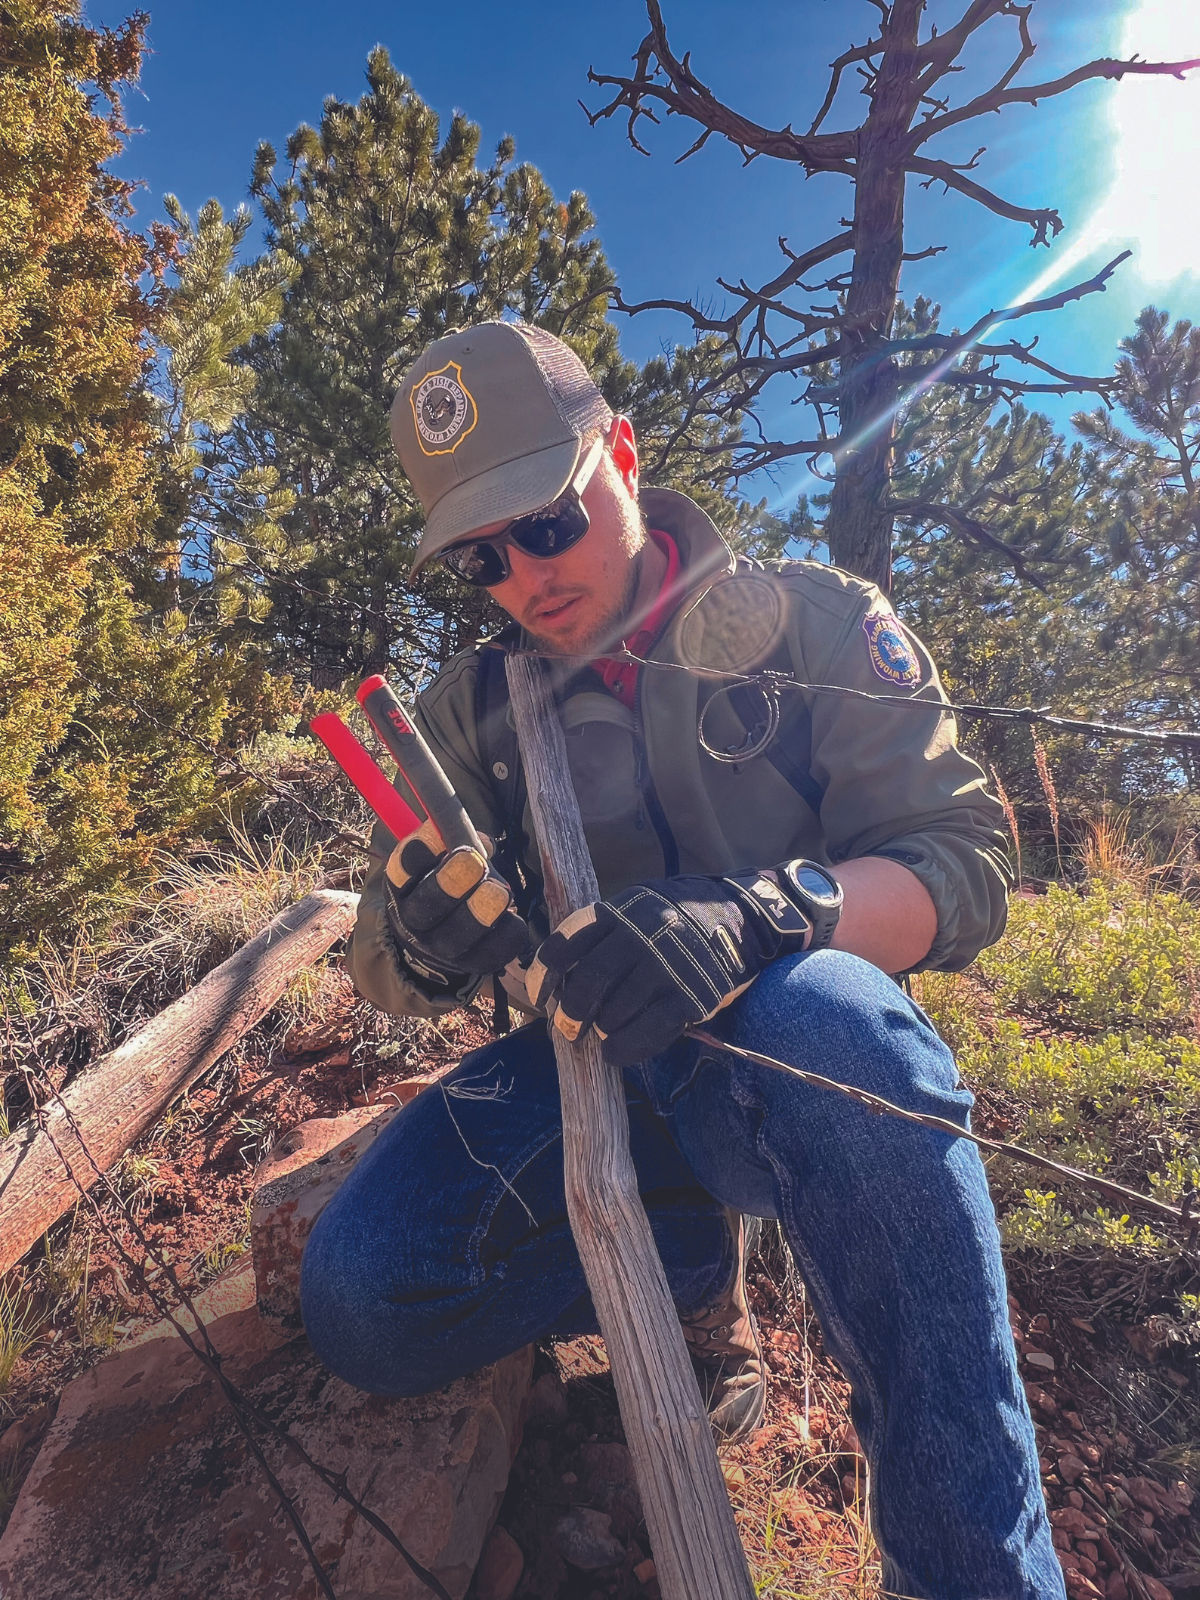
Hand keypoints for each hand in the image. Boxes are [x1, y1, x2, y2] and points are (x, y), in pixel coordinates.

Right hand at [385, 821, 529, 997]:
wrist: (434, 946)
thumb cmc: (443, 887)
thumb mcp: (440, 862)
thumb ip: (457, 845)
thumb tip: (483, 842)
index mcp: (402, 888)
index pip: (402, 868)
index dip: (419, 848)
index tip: (439, 828)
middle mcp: (415, 920)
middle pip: (426, 905)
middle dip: (451, 882)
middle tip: (473, 861)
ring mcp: (442, 948)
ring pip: (458, 935)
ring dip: (480, 912)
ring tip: (499, 893)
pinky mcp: (472, 964)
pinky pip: (492, 953)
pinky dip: (506, 933)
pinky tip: (513, 917)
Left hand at [525, 868, 814, 1067]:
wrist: (743, 918)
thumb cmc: (678, 920)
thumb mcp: (638, 908)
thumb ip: (604, 933)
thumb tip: (562, 976)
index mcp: (619, 912)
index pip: (566, 946)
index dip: (545, 977)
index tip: (541, 997)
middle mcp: (640, 936)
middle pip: (587, 983)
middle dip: (571, 1013)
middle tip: (569, 1028)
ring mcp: (666, 967)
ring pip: (614, 1012)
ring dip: (601, 1031)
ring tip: (602, 1034)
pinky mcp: (690, 996)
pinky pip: (648, 1032)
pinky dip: (624, 1048)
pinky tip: (616, 1052)